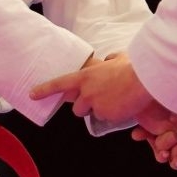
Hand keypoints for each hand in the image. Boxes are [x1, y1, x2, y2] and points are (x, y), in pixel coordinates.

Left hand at [30, 55, 155, 123]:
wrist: (143, 80)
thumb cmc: (132, 66)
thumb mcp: (117, 58)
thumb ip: (109, 60)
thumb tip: (109, 60)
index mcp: (85, 77)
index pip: (59, 84)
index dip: (44, 90)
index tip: (32, 94)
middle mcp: (87, 92)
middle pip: (78, 108)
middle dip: (87, 106)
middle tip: (102, 99)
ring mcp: (96, 105)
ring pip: (95, 114)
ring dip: (102, 110)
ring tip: (117, 100)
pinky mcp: (107, 116)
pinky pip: (109, 119)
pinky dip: (116, 115)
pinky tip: (125, 105)